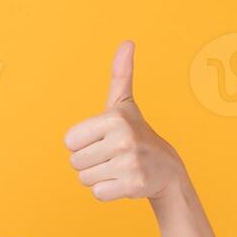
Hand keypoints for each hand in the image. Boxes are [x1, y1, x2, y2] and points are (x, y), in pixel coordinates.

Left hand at [62, 40, 185, 201]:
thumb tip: (127, 42)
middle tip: (112, 156)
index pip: (69, 142)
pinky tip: (124, 181)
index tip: (103, 140)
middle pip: (75, 162)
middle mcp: (122, 139)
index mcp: (113, 119)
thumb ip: (120, 74)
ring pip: (85, 179)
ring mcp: (129, 163)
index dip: (83, 144)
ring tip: (118, 167)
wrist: (166, 168)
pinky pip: (98, 194)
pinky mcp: (133, 184)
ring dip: (98, 177)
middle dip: (90, 163)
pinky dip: (108, 191)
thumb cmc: (137, 133)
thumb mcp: (125, 104)